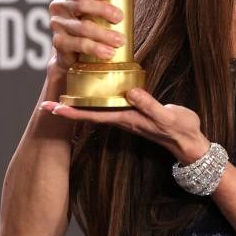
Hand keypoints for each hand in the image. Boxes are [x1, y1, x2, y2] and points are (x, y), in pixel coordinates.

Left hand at [39, 88, 210, 163]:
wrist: (191, 143)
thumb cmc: (181, 130)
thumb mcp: (168, 117)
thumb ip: (150, 105)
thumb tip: (130, 92)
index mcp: (127, 119)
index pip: (93, 115)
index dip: (72, 111)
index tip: (52, 108)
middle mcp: (123, 119)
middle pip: (89, 114)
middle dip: (68, 109)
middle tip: (45, 103)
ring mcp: (128, 117)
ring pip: (97, 110)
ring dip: (79, 105)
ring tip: (62, 95)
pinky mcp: (135, 113)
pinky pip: (109, 106)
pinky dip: (97, 100)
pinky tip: (94, 94)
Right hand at [47, 0, 147, 75]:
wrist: (78, 50)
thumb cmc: (94, 19)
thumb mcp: (108, 1)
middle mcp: (59, 6)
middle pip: (80, 5)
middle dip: (102, 10)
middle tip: (120, 17)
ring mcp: (58, 25)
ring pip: (81, 27)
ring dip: (103, 34)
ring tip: (120, 40)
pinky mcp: (60, 43)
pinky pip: (77, 45)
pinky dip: (95, 48)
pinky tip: (108, 52)